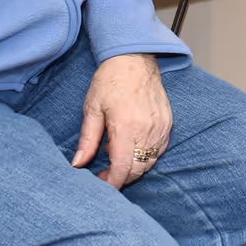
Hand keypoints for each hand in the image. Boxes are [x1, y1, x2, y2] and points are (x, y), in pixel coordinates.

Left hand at [73, 53, 173, 188]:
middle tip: (103, 172)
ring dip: (133, 166)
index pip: (123, 168)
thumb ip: (87, 140)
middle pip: (137, 170)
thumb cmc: (110, 81)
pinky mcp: (167, 125)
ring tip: (115, 151)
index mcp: (126, 127)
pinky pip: (158, 150)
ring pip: (149, 162)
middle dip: (121, 176)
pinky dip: (144, 155)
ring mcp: (161, 128)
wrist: (135, 59)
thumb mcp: (92, 109)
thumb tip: (78, 164)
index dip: (112, 182)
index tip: (102, 185)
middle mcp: (147, 131)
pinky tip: (130, 143)